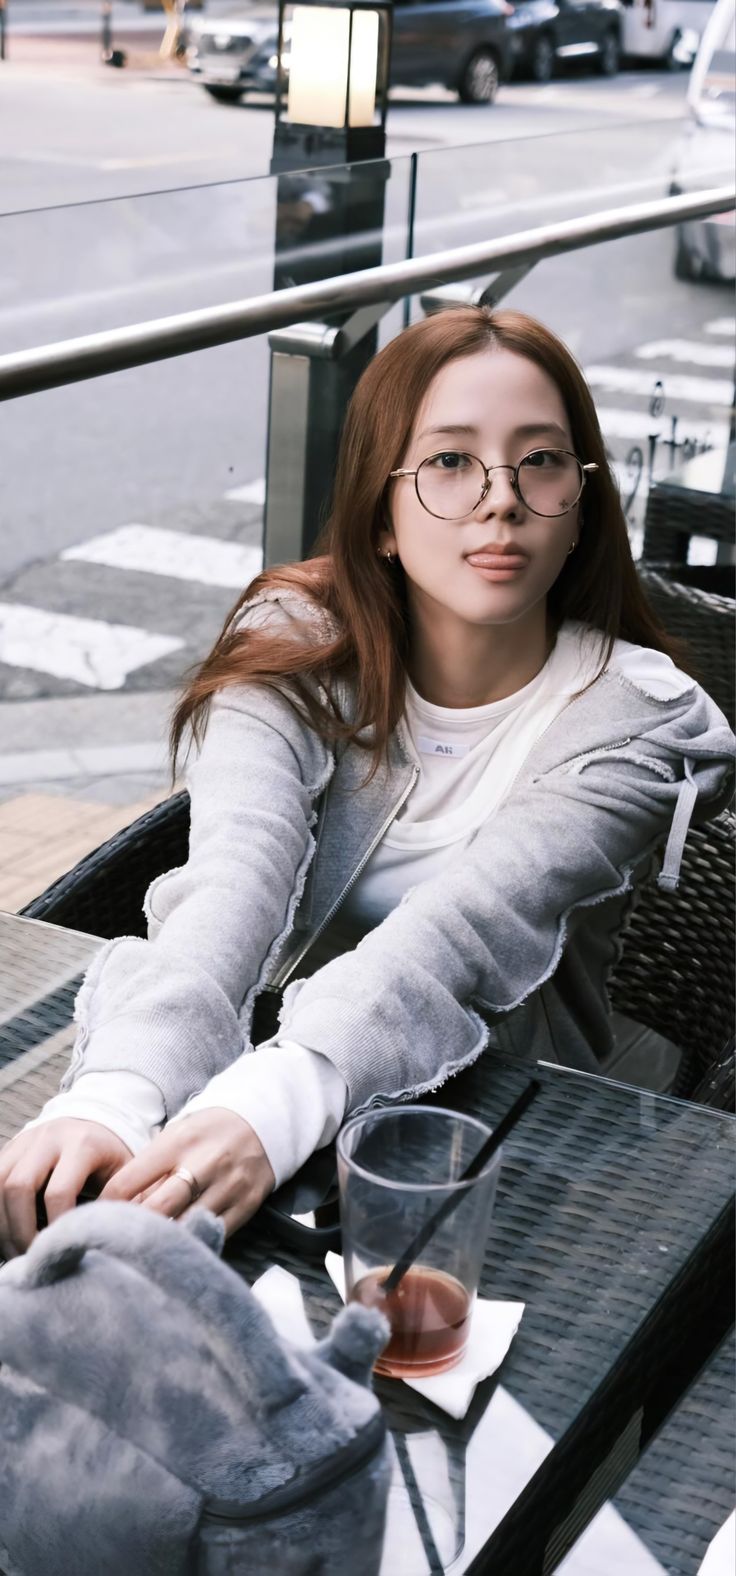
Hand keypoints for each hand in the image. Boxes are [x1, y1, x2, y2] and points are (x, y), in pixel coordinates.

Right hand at [0, 1120, 131, 1258]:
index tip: (63, 1251)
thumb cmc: (112, 1160)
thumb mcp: (127, 1175)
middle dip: (20, 1230)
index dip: (56, 1227)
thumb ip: (124, 1203)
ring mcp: (25, 1141)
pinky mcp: (9, 1148)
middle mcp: (49, 1138)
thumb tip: (110, 1242)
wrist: (95, 1125)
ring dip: (2, 1223)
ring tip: (16, 1250)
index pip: (58, 1191)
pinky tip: (7, 1233)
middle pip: (19, 1186)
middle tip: (32, 1258)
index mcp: (83, 1144)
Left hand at [100, 1109, 275, 1236]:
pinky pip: (213, 1234)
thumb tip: (120, 1210)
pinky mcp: (246, 1205)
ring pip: (186, 1226)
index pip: (130, 1180)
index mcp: (178, 1141)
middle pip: (157, 1209)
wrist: (263, 1122)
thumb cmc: (208, 1131)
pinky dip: (193, 1242)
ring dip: (163, 1240)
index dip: (107, 1204)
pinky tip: (179, 1247)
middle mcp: (203, 1163)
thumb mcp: (176, 1135)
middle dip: (133, 1228)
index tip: (95, 1217)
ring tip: (145, 1249)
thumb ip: (150, 1169)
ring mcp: (227, 1186)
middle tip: (116, 1241)